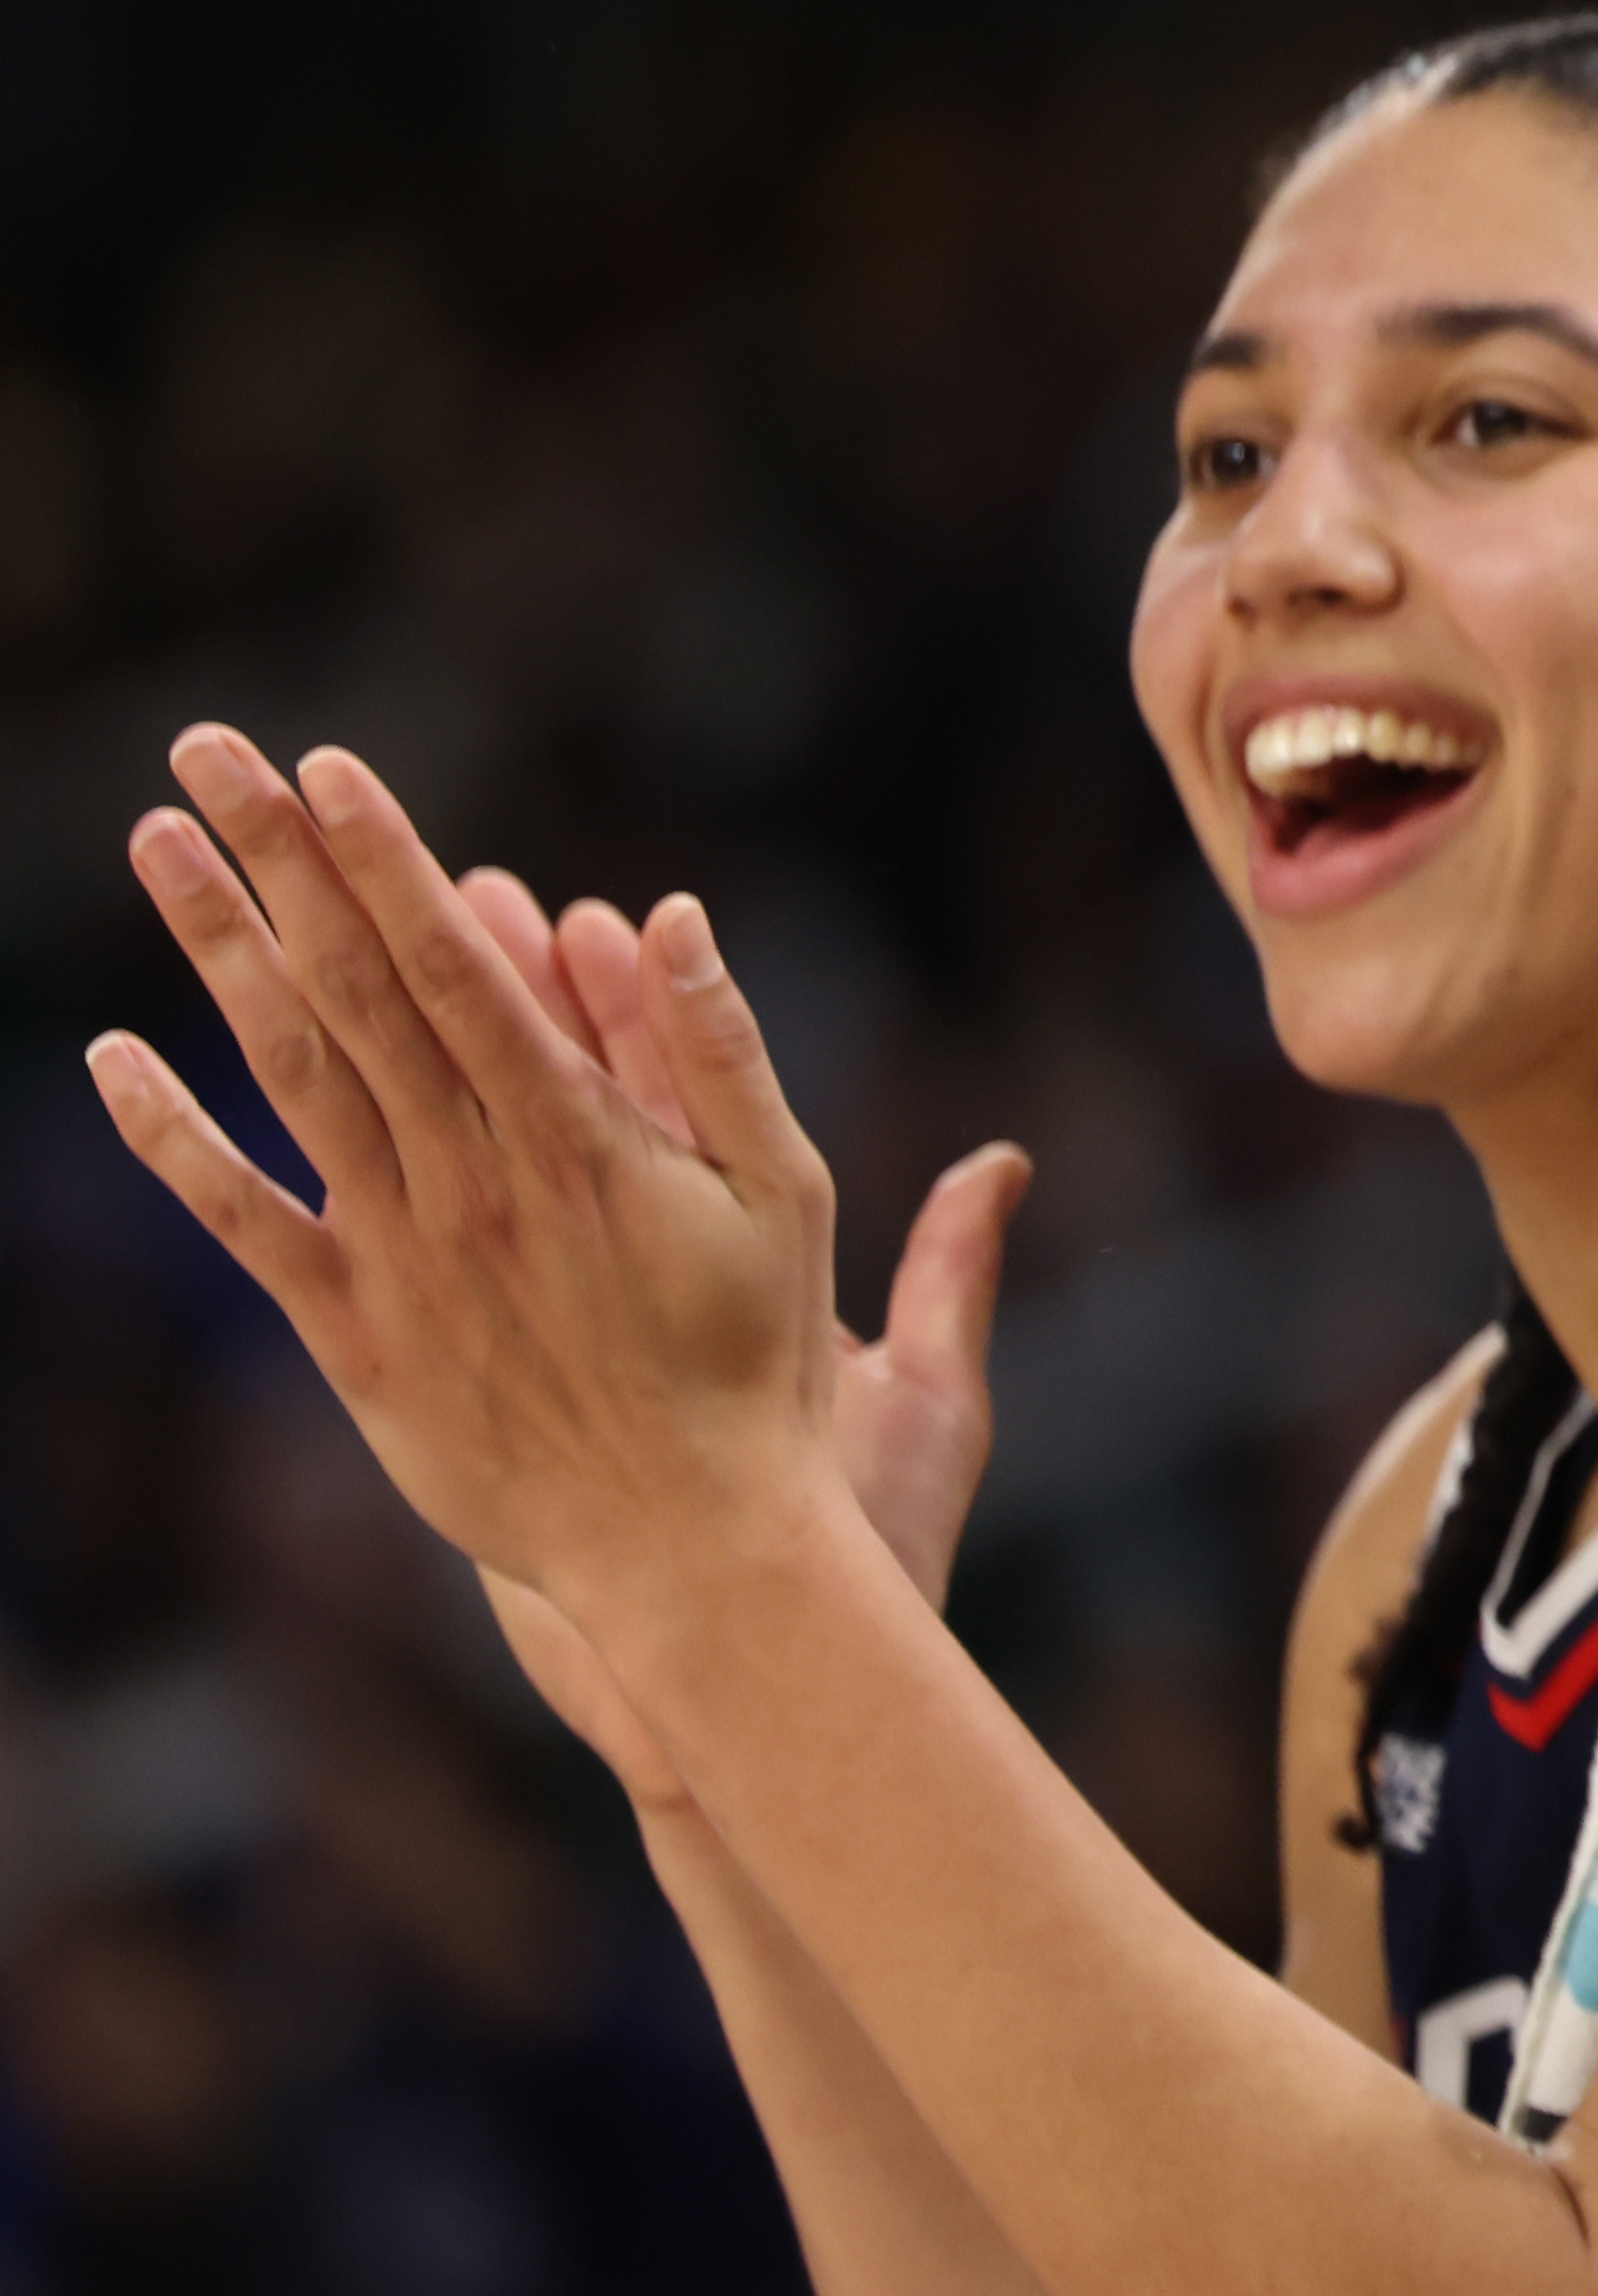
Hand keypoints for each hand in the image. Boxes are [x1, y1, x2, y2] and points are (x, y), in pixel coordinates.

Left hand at [87, 725, 884, 1626]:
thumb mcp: (786, 1200)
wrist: (687, 1546)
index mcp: (576, 1141)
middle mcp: (470, 1181)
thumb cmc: (755, 1372)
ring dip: (217, 950)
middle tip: (211, 749)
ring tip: (158, 842)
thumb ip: (723, 1055)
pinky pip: (246, 1221)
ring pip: (291, 1073)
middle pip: (356, 989)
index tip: (330, 768)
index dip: (386, 862)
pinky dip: (174, 1138)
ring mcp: (402, 1255)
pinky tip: (113, 1057)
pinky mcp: (356, 1335)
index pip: (457, 969)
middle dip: (282, 859)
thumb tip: (672, 917)